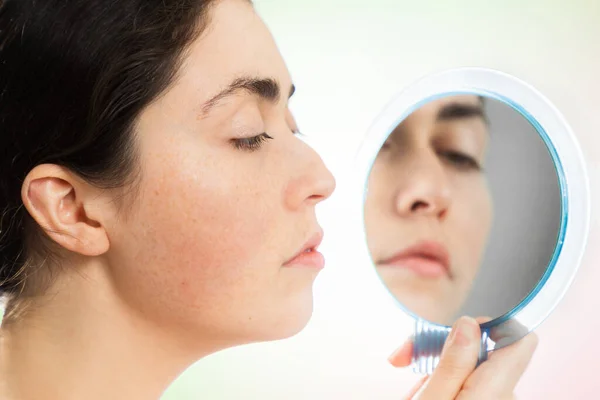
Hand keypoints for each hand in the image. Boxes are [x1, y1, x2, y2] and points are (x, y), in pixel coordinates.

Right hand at [388, 316, 537, 398]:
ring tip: (410, 387)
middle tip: (406, 358)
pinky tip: (421, 394)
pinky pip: (466, 383)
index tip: (455, 329)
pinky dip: (441, 382)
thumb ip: (453, 363)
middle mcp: (503, 399)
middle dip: (443, 349)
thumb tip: (470, 325)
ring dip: (436, 368)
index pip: (519, 340)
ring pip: (470, 366)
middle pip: (485, 350)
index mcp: (495, 394)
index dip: (489, 325)